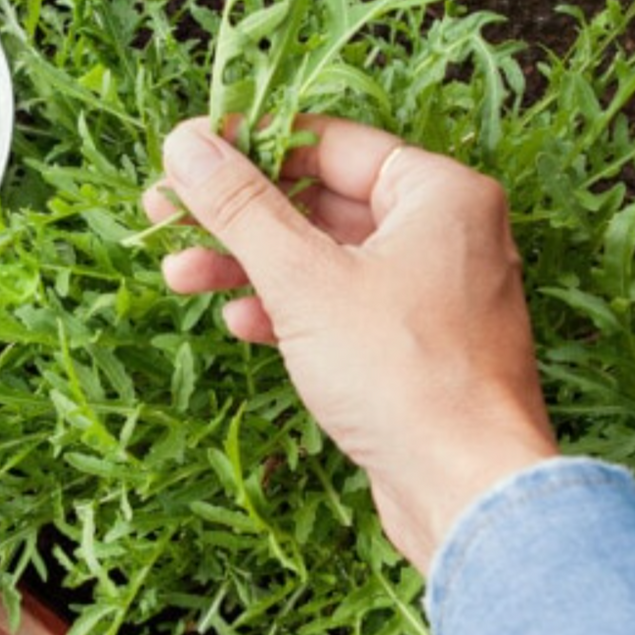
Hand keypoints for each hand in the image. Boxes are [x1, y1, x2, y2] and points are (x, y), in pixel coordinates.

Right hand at [144, 116, 558, 572]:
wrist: (468, 491)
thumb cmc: (403, 373)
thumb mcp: (304, 279)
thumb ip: (241, 207)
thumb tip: (187, 144)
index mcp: (440, 193)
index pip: (329, 144)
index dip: (248, 145)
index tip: (186, 154)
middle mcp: (448, 234)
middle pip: (323, 202)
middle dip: (240, 216)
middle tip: (166, 217)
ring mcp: (436, 295)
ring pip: (328, 261)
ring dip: (252, 266)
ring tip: (181, 276)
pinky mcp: (419, 350)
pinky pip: (346, 310)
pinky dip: (292, 312)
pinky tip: (240, 322)